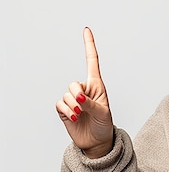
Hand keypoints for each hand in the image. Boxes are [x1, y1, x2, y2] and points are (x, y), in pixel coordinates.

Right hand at [56, 28, 113, 157]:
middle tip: (83, 107)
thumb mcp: (103, 113)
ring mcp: (74, 99)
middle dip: (77, 95)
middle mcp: (84, 90)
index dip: (89, 46)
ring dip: (74, 107)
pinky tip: (74, 117)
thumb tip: (78, 98)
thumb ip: (91, 103)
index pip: (92, 62)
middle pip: (73, 84)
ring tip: (81, 115)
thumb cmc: (104, 125)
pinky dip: (67, 110)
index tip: (86, 30)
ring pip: (67, 95)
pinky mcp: (65, 109)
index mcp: (97, 86)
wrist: (97, 142)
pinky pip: (60, 104)